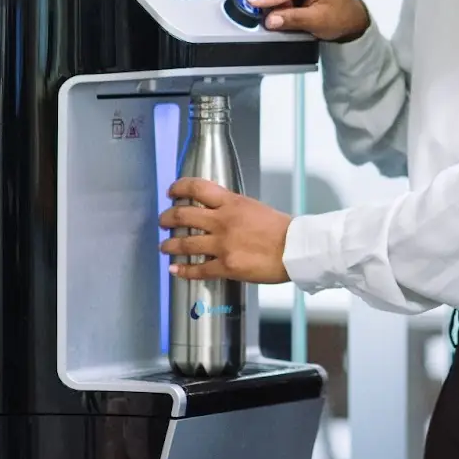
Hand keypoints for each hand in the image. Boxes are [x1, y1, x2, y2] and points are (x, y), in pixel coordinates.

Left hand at [159, 178, 292, 284]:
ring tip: (164, 246)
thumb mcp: (255, 208)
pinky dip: (182, 270)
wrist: (295, 249)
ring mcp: (222, 245)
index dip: (179, 187)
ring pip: (184, 244)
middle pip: (183, 215)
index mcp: (232, 203)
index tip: (172, 191)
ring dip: (169, 245)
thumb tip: (218, 212)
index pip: (197, 188)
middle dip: (167, 218)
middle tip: (163, 221)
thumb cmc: (281, 229)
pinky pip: (198, 269)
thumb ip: (233, 209)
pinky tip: (175, 269)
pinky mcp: (225, 266)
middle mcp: (222, 221)